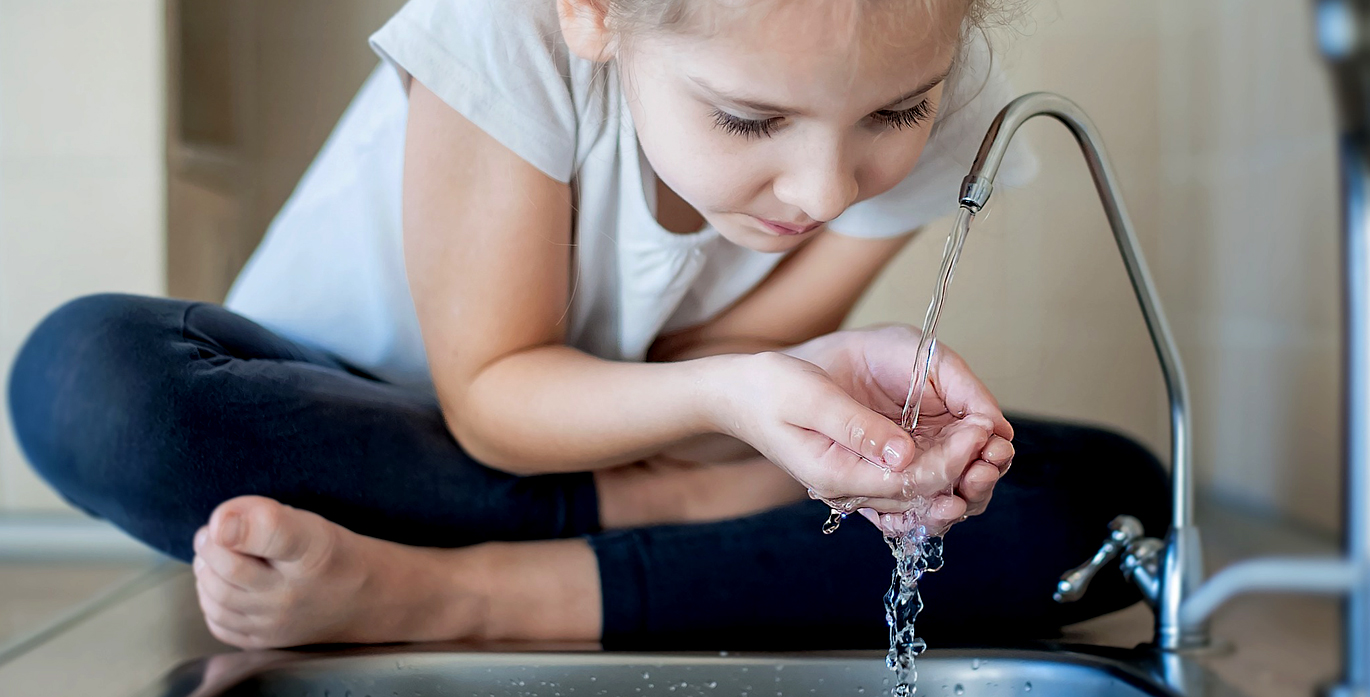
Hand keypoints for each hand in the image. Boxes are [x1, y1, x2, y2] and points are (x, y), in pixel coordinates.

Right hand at [785, 325, 1014, 529]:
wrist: (740, 395)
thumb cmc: (770, 389)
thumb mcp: (809, 397)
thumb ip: (856, 427)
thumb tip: (904, 454)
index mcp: (837, 475)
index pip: (910, 482)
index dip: (952, 460)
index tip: (979, 428)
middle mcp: (851, 487)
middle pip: (922, 496)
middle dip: (966, 473)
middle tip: (997, 443)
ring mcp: (856, 482)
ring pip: (920, 496)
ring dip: (959, 477)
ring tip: (991, 451)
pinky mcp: (862, 469)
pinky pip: (908, 484)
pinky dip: (940, 475)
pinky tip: (965, 458)